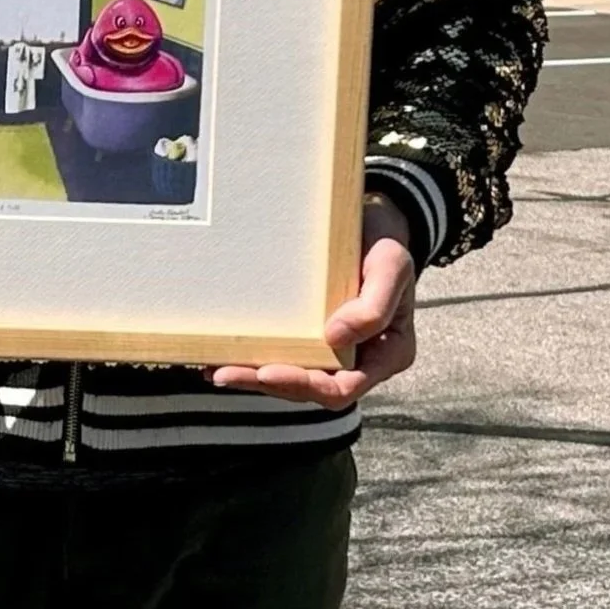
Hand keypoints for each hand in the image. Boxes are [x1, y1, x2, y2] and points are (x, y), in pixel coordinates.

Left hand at [208, 193, 416, 409]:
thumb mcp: (393, 265)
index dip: (304, 386)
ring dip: (253, 374)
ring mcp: (333, 347)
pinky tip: (222, 352)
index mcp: (385, 354)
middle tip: (227, 372)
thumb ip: (375, 306)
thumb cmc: (386, 242)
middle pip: (310, 386)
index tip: (267, 373)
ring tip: (217, 368)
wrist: (375, 220)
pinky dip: (254, 354)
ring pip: (292, 373)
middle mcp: (358, 359)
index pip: (342, 389)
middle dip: (267, 383)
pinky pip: (284, 348)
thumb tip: (334, 338)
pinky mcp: (311, 330)